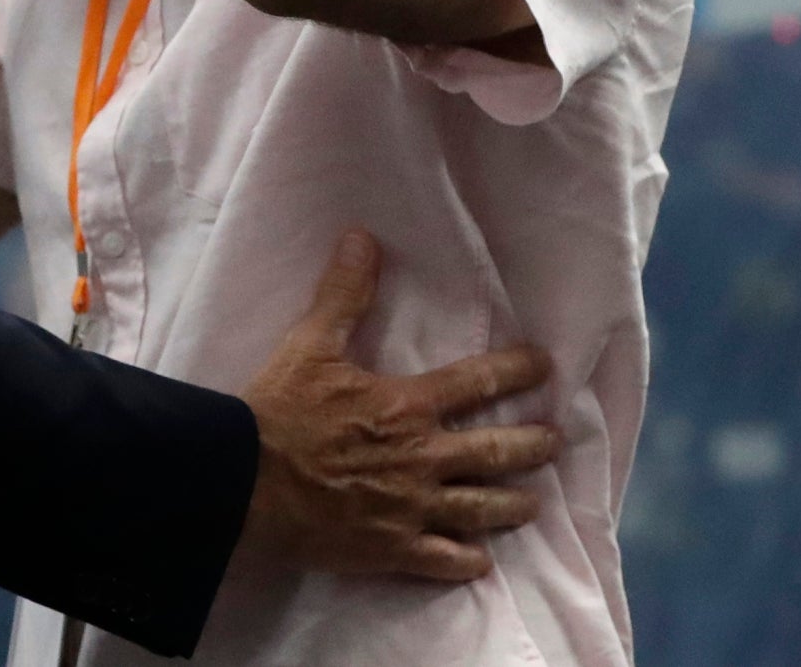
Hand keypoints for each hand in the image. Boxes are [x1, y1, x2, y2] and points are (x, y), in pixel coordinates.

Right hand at [236, 230, 558, 581]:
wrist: (244, 481)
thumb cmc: (278, 412)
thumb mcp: (308, 344)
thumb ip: (343, 295)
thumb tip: (363, 239)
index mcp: (407, 407)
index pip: (477, 383)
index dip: (517, 370)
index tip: (545, 366)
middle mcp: (423, 459)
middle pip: (497, 453)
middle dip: (534, 445)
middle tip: (556, 441)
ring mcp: (412, 509)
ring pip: (483, 510)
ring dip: (514, 505)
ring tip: (534, 502)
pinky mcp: (392, 549)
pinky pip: (446, 561)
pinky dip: (469, 560)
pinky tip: (482, 559)